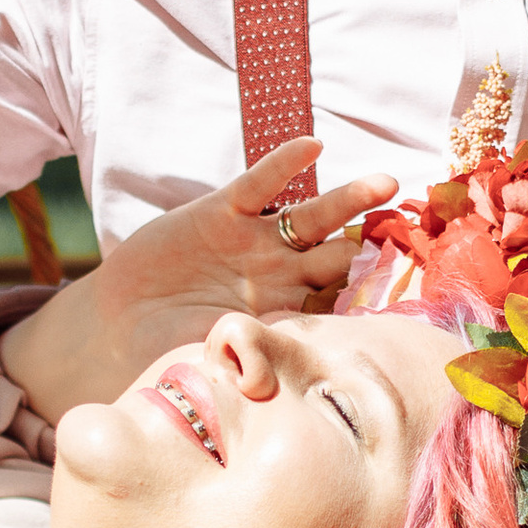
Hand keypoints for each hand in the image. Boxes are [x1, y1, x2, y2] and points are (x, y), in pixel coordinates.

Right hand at [4, 139, 400, 421]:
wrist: (119, 327)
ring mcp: (256, 243)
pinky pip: (259, 186)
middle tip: (405, 236)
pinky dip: (282, 165)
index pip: (339, 302)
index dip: (370, 296)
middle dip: (370, 246)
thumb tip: (282, 380)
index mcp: (289, 314)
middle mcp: (281, 274)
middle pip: (338, 255)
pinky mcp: (222, 214)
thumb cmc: (170, 353)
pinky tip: (311, 146)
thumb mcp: (218, 358)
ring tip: (386, 184)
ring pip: (312, 217)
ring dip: (349, 199)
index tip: (408, 292)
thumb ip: (254, 357)